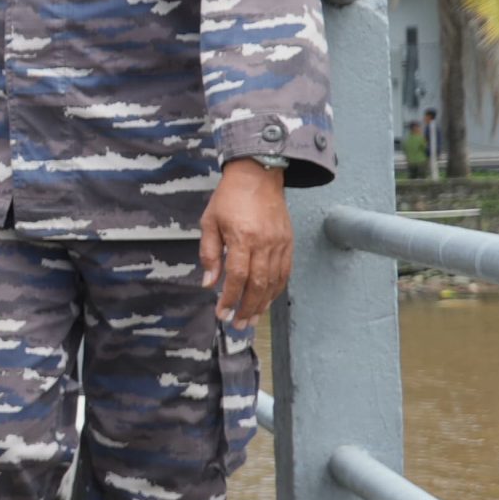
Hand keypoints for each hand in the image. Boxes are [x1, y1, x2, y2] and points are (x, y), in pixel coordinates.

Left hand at [200, 160, 291, 324]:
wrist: (258, 175)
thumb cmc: (229, 197)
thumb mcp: (209, 222)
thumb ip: (209, 253)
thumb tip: (210, 283)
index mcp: (242, 237)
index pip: (237, 276)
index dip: (230, 298)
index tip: (221, 313)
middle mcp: (265, 243)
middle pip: (258, 285)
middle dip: (247, 308)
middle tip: (237, 324)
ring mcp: (280, 244)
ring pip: (273, 282)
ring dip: (262, 304)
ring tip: (251, 320)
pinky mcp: (289, 242)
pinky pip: (285, 272)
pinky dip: (276, 290)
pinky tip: (266, 301)